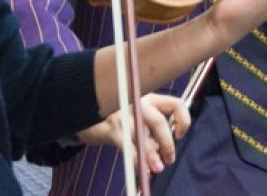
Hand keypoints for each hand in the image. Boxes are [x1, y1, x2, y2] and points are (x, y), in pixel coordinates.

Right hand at [77, 94, 191, 172]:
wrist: (83, 108)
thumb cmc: (113, 113)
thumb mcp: (134, 113)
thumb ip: (148, 128)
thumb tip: (161, 151)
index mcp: (148, 97)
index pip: (175, 103)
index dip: (183, 119)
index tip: (180, 135)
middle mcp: (138, 102)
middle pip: (159, 122)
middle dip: (167, 144)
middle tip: (170, 159)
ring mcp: (124, 114)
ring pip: (143, 137)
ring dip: (152, 156)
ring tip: (158, 168)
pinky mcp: (112, 128)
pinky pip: (129, 148)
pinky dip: (137, 162)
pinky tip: (141, 170)